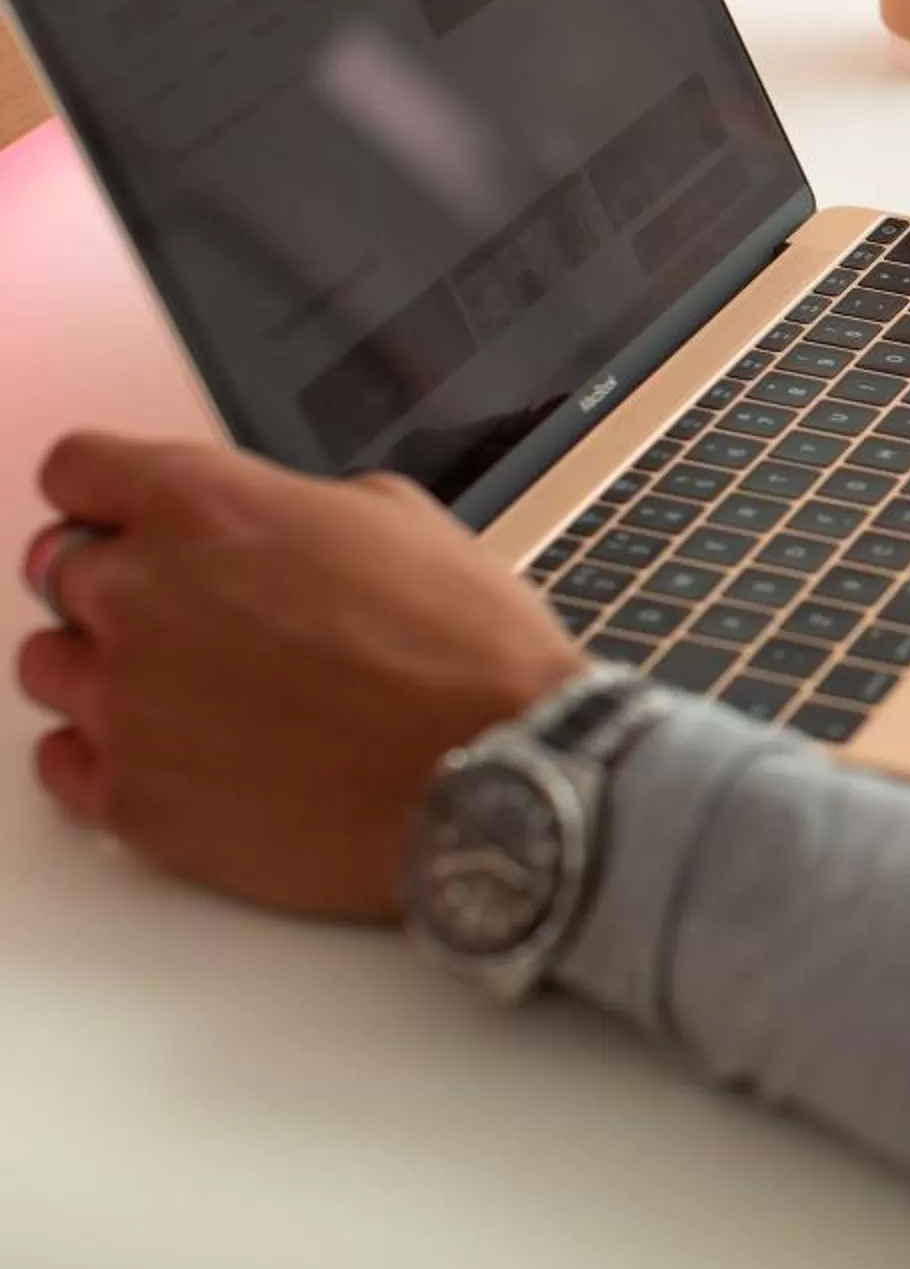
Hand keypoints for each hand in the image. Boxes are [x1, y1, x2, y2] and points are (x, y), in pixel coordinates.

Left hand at [16, 435, 583, 921]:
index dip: (108, 494)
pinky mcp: (130, 799)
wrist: (500, 772)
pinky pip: (62, 764)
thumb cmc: (467, 652)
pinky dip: (107, 756)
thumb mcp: (400, 519)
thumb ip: (295, 510)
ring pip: (49, 668)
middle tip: (196, 618)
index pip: (75, 469)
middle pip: (56, 571)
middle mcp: (139, 595)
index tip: (126, 517)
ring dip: (109, 671)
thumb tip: (274, 529)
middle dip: (120, 586)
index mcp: (202, 505)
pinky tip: (179, 751)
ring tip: (198, 694)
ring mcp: (124, 702)